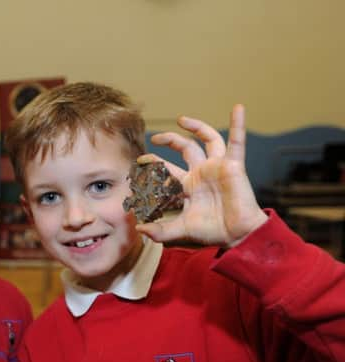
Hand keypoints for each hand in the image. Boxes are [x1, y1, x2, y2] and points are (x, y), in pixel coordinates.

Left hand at [136, 104, 266, 246]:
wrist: (237, 236)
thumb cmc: (212, 232)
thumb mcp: (181, 230)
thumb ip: (160, 231)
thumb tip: (139, 229)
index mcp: (188, 185)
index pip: (168, 169)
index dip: (154, 164)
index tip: (139, 161)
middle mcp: (202, 172)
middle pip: (185, 148)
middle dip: (170, 140)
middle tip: (155, 138)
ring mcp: (217, 167)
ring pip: (207, 139)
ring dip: (196, 126)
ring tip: (181, 119)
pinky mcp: (234, 166)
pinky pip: (237, 142)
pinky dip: (238, 124)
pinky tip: (238, 108)